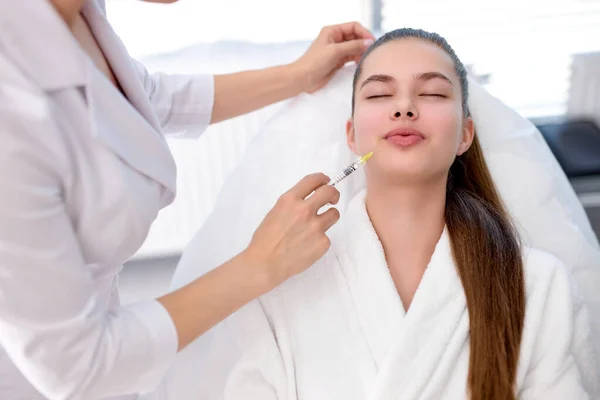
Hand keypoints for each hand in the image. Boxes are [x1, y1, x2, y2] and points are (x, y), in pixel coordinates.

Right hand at [243, 173, 340, 288]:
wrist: (265, 263)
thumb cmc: (265, 239)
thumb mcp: (275, 212)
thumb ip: (292, 204)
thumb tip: (307, 201)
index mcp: (290, 200)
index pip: (313, 180)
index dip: (322, 179)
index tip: (326, 181)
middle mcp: (305, 210)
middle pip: (329, 192)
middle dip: (334, 194)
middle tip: (332, 200)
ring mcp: (316, 226)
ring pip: (334, 214)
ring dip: (328, 217)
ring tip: (315, 228)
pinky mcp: (323, 242)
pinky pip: (326, 237)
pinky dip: (319, 240)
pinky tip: (307, 247)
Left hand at [292, 22, 374, 92]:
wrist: (303, 79)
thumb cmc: (314, 62)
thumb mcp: (335, 51)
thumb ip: (353, 46)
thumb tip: (369, 42)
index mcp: (332, 31)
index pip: (353, 27)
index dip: (364, 33)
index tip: (371, 42)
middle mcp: (335, 38)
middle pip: (355, 37)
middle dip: (364, 43)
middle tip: (371, 52)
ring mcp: (337, 50)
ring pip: (354, 47)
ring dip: (361, 52)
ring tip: (367, 58)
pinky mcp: (338, 61)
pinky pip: (351, 57)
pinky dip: (357, 59)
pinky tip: (361, 63)